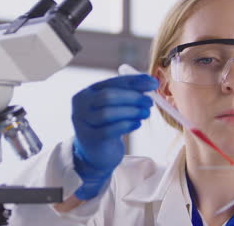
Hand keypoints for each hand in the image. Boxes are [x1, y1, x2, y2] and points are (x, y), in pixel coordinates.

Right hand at [71, 74, 157, 199]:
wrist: (97, 152)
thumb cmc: (108, 125)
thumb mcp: (115, 107)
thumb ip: (129, 94)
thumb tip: (151, 83)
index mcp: (87, 92)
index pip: (112, 82)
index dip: (133, 81)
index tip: (153, 83)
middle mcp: (80, 105)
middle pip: (108, 96)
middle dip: (133, 97)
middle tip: (150, 102)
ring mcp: (81, 122)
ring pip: (107, 113)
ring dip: (131, 112)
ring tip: (146, 113)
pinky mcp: (88, 139)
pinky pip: (108, 131)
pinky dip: (126, 125)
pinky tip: (137, 124)